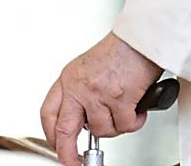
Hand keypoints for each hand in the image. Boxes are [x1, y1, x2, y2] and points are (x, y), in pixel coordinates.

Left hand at [40, 32, 162, 165]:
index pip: (49, 112)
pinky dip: (134, 121)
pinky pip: (125, 125)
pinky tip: (137, 108)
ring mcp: (98, 94)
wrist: (142, 37)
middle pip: (64, 131)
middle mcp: (79, 87)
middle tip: (72, 163)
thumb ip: (81, 91)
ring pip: (102, 130)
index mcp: (69, 78)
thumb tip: (84, 118)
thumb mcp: (89, 66)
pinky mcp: (119, 99)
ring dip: (117, 127)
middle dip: (67, 153)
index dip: (51, 134)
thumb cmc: (122, 48)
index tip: (56, 146)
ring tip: (125, 110)